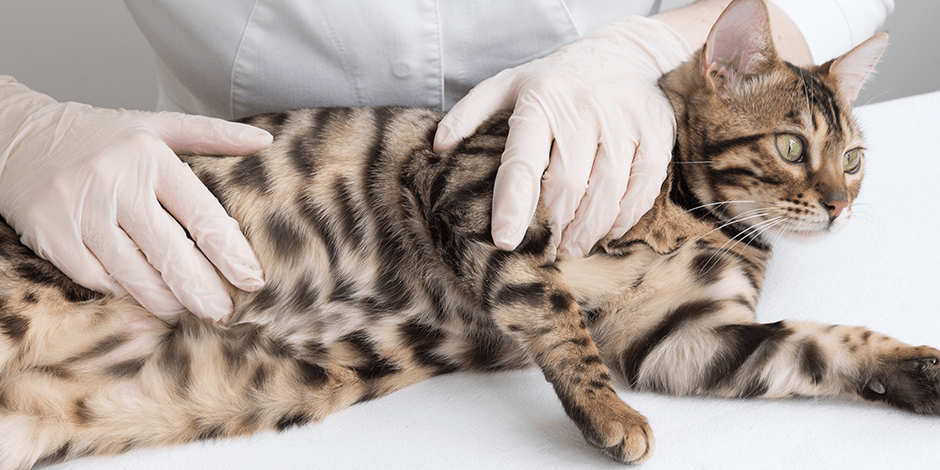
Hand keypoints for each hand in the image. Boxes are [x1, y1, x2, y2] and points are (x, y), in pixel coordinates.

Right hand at [0, 77, 270, 322]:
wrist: (17, 134)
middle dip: (202, 290)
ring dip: (167, 300)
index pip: (201, 215)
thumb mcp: (155, 125)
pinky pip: (97, 278)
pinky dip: (124, 293)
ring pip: (134, 272)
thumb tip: (264, 139)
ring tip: (190, 313)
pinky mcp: (52, 235)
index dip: (230, 254)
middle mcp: (116, 183)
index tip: (253, 280)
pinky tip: (146, 302)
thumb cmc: (100, 135)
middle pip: (170, 253)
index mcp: (150, 157)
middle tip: (224, 313)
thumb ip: (211, 134)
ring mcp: (81, 211)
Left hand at [434, 17, 690, 257]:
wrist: (623, 50)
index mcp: (540, 100)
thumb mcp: (509, 84)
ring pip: (607, 191)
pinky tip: (608, 229)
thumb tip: (439, 146)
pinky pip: (642, 186)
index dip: (513, 205)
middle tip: (547, 248)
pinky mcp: (656, 131)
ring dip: (588, 229)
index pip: (522, 161)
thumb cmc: (556, 78)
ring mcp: (623, 119)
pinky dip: (624, 216)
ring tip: (573, 246)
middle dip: (554, 226)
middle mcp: (582, 108)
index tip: (506, 240)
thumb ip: (471, 112)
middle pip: (567, 185)